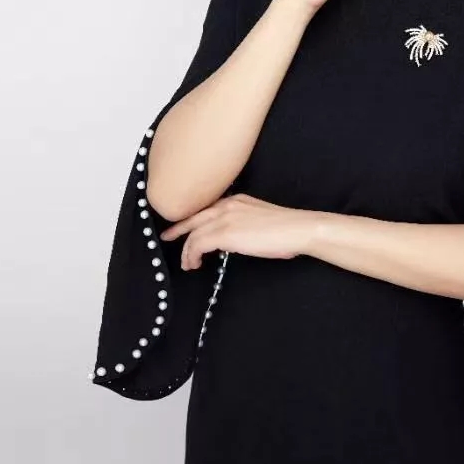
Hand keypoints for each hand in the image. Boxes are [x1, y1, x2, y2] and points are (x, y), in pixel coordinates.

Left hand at [159, 193, 319, 269]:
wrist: (297, 229)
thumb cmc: (286, 230)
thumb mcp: (259, 220)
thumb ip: (243, 224)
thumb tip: (233, 240)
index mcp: (237, 200)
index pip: (207, 208)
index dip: (192, 219)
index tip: (183, 227)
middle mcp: (227, 205)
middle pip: (194, 217)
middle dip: (178, 229)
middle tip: (167, 238)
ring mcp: (225, 218)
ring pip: (194, 233)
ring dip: (187, 251)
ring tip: (189, 264)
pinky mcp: (224, 233)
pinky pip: (198, 244)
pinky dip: (192, 255)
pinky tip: (195, 264)